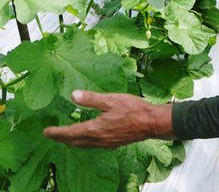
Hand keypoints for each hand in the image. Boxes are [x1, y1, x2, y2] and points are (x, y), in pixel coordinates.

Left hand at [43, 90, 174, 148]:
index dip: (57, 132)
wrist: (151, 122)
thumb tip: (73, 95)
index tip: (46, 132)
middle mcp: (99, 140)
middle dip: (62, 138)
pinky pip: (93, 145)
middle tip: (52, 134)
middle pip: (75, 142)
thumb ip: (91, 98)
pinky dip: (85, 141)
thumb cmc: (133, 109)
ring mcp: (107, 143)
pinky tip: (88, 136)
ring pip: (84, 145)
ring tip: (66, 136)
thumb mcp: (110, 99)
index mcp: (95, 129)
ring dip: (73, 141)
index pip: (70, 132)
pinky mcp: (114, 143)